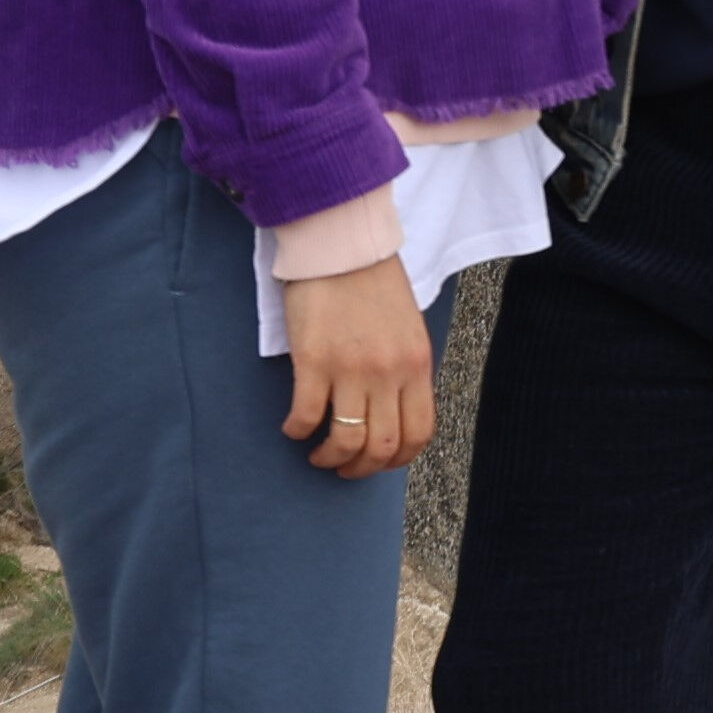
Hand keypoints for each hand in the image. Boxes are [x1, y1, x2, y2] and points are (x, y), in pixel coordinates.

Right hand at [278, 255, 432, 478]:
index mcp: (417, 364)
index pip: (419, 433)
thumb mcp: (407, 327)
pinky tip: (293, 428)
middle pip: (382, 446)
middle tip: (345, 467)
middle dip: (362, 468)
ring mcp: (351, 368)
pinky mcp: (313, 360)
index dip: (398, 459)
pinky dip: (297, 431)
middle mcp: (389, 372)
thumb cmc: (373, 280)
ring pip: (346, 441)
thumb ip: (405, 368)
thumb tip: (392, 409)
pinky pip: (305, 416)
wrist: (340, 243)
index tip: (379, 461)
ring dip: (330, 458)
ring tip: (319, 454)